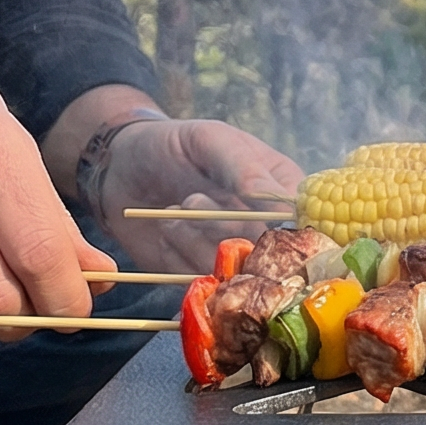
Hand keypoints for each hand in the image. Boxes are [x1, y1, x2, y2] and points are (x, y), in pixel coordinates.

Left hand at [86, 112, 303, 274]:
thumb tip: (280, 206)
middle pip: (267, 254)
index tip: (247, 214)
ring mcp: (236, 257)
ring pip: (232, 272)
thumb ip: (244, 168)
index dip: (280, 227)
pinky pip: (200, 284)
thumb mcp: (211, 140)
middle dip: (223, 229)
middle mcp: (268, 231)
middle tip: (192, 199)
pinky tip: (167, 232)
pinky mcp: (203, 277)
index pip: (304, 224)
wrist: (121, 168)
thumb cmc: (174, 146)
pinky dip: (177, 257)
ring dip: (194, 240)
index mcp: (283, 194)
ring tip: (173, 211)